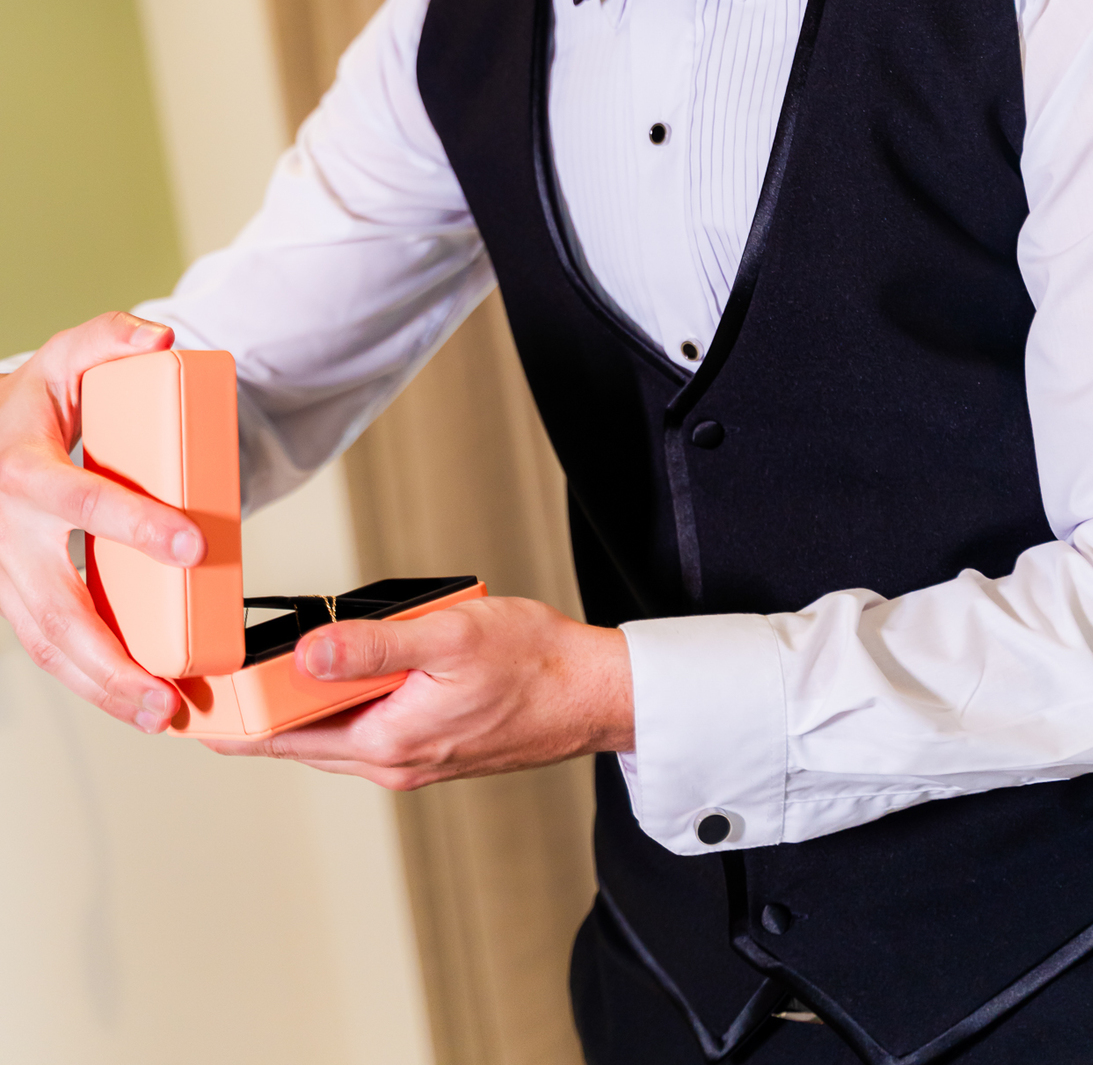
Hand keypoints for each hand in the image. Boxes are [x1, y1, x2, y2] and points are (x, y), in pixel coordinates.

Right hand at [0, 312, 205, 732]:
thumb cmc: (40, 398)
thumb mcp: (71, 355)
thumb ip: (113, 337)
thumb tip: (164, 340)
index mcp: (22, 465)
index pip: (78, 499)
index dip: (133, 523)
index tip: (192, 544)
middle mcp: (7, 529)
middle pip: (53, 604)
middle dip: (111, 651)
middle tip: (173, 685)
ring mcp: (7, 571)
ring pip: (46, 642)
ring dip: (102, 685)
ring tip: (162, 714)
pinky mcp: (18, 597)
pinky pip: (50, 648)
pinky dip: (92, 682)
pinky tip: (139, 705)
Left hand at [202, 595, 634, 786]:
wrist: (591, 693)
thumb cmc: (532, 662)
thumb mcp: (447, 638)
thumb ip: (373, 646)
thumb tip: (305, 650)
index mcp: (388, 742)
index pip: (283, 740)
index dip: (233, 724)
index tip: (192, 708)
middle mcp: (393, 763)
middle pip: (299, 743)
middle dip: (251, 721)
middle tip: (206, 695)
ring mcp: (413, 760)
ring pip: (330, 739)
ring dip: (292, 715)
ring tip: (253, 685)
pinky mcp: (431, 748)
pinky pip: (363, 734)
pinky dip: (333, 712)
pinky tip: (331, 684)